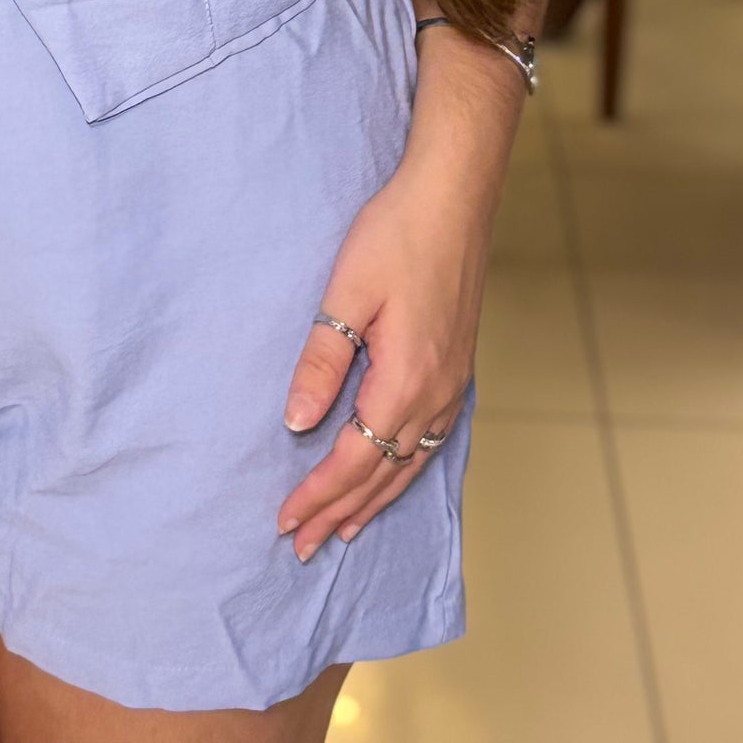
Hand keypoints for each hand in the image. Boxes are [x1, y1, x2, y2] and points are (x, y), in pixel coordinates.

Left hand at [276, 157, 489, 559]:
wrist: (454, 196)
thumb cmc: (396, 234)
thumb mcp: (347, 292)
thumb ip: (322, 360)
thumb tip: (296, 424)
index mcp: (405, 380)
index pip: (355, 459)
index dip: (318, 493)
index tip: (286, 520)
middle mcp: (436, 394)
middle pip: (382, 473)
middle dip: (340, 511)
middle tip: (302, 545)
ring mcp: (453, 385)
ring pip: (410, 464)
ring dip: (373, 499)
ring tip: (342, 529)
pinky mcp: (457, 369)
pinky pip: (429, 442)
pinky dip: (403, 471)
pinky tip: (391, 476)